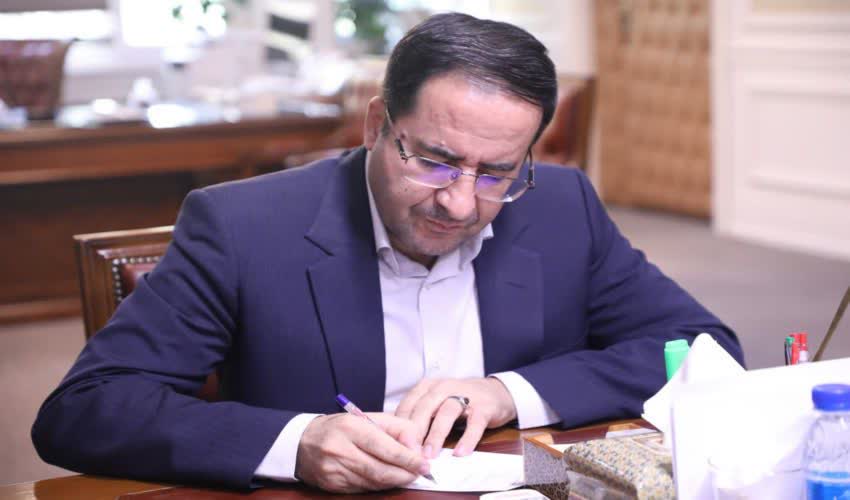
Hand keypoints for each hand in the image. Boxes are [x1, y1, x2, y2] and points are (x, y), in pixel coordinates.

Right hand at [294, 413, 429, 492]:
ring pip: (373, 482)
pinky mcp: (332, 484)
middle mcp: (340, 449)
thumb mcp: (367, 418)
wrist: (302, 442)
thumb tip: (417, 446)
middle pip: (381, 469)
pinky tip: (387, 480)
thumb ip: (395, 428)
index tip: (425, 464)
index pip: (385, 447)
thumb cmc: (340, 428)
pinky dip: (379, 486)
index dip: (408, 459)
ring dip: (394, 481)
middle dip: (405, 474)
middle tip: (420, 474)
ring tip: (406, 476)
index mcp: (351, 427)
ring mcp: (334, 469)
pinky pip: (363, 488)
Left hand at [395, 377, 516, 458]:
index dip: (400, 425)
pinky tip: (460, 453)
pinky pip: (475, 423)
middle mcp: (445, 387)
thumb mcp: (435, 402)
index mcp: (429, 386)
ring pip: (447, 413)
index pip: (410, 403)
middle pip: (425, 407)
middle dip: (415, 431)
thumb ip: (417, 415)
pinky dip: (467, 439)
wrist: (495, 392)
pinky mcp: (484, 407)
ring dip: (436, 435)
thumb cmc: (459, 400)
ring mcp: (466, 396)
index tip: (394, 445)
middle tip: (409, 452)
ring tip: (429, 456)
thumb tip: (393, 436)